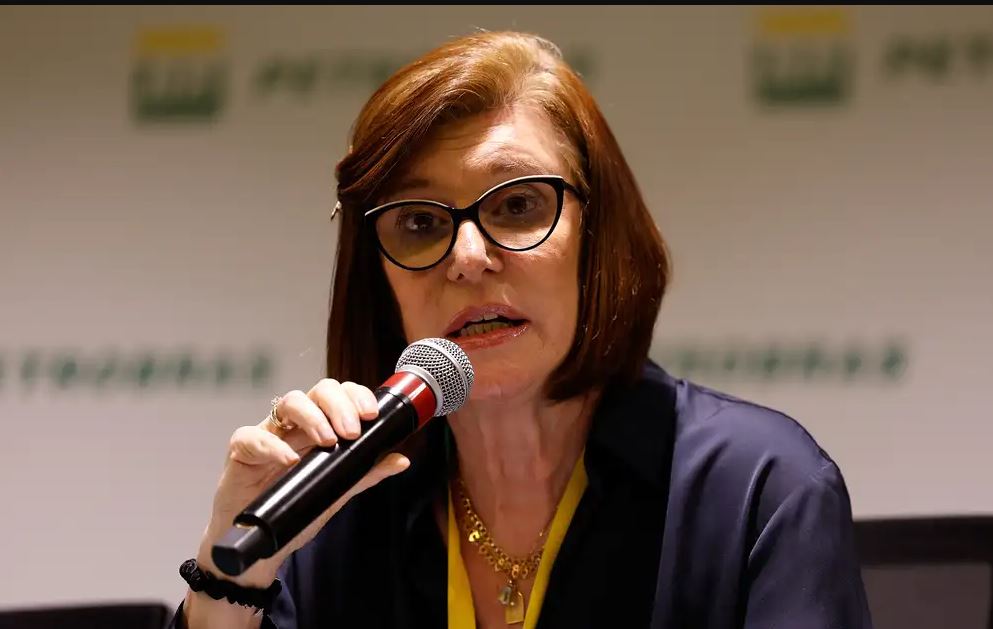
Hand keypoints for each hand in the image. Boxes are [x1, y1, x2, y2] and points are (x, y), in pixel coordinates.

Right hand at [195, 379, 409, 586]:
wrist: (260, 543)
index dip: (355, 396)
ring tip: (328, 441)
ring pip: (288, 402)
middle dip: (339, 405)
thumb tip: (401, 459)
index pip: (339, 396)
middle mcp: (295, 425)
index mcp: (319, 428)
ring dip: (313, 417)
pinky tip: (290, 460)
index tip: (371, 415)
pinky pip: (253, 436)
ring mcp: (268, 434)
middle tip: (352, 431)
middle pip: (317, 391)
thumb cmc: (295, 509)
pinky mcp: (241, 451)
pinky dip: (273, 445)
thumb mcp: (337, 491)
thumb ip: (365, 473)